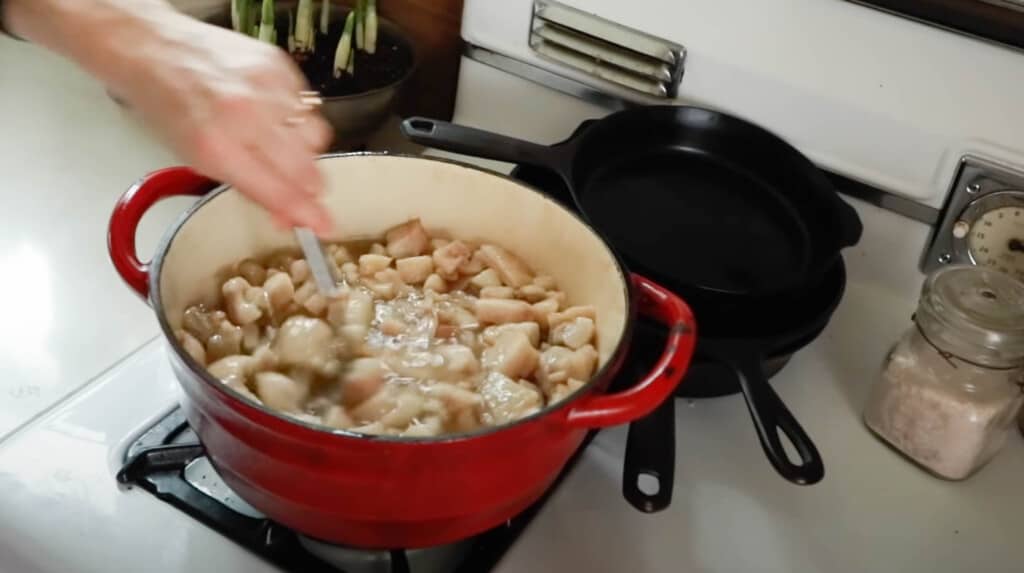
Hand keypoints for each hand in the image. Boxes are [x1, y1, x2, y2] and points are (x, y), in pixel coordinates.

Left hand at [112, 12, 335, 233]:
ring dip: (305, 151)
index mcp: (216, 147)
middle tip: (302, 188)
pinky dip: (297, 117)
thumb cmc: (165, 105)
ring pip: (315, 136)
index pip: (279, 192)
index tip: (324, 226)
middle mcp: (245, 116)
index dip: (306, 214)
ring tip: (281, 145)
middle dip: (309, 185)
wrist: (151, 47)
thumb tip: (287, 215)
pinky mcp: (278, 64)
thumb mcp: (196, 159)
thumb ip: (248, 187)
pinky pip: (307, 105)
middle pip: (307, 167)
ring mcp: (266, 86)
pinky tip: (273, 114)